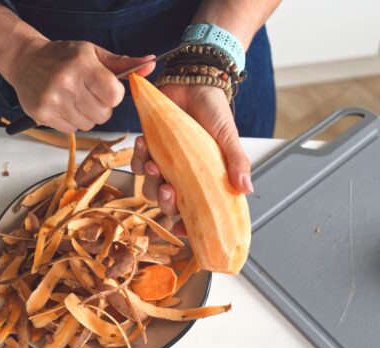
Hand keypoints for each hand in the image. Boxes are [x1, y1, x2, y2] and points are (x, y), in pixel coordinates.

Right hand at [2, 39, 154, 132]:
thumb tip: (151, 64)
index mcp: (82, 65)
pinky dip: (72, 121)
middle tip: (90, 94)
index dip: (114, 95)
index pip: (114, 95)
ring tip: (75, 99)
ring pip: (88, 124)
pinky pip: (71, 129)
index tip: (106, 88)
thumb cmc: (62, 56)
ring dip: (87, 115)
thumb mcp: (93, 53)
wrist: (25, 60)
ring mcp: (53, 101)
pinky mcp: (43, 115)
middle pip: (103, 114)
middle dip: (102, 107)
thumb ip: (123, 63)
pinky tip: (64, 105)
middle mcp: (66, 83)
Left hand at [131, 84, 252, 219]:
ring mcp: (165, 164)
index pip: (196, 211)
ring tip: (153, 162)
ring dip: (149, 179)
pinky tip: (144, 143)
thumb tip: (246, 189)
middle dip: (165, 201)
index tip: (183, 229)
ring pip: (149, 187)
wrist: (193, 82)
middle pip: (168, 204)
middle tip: (168, 188)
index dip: (188, 225)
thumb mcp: (228, 136)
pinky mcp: (149, 149)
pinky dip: (137, 157)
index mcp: (204, 179)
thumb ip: (237, 161)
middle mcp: (183, 176)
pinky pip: (136, 163)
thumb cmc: (213, 111)